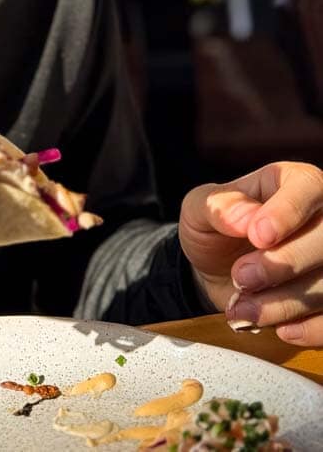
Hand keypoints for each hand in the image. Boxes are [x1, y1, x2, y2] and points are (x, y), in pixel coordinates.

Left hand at [179, 162, 322, 344]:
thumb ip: (218, 206)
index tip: (258, 236)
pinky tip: (280, 329)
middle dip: (283, 264)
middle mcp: (322, 217)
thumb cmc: (216, 228)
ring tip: (242, 308)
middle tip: (241, 277)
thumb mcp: (200, 209)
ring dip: (285, 303)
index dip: (287, 213)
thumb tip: (244, 218)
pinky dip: (310, 329)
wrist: (220, 271)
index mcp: (294, 182)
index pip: (307, 187)